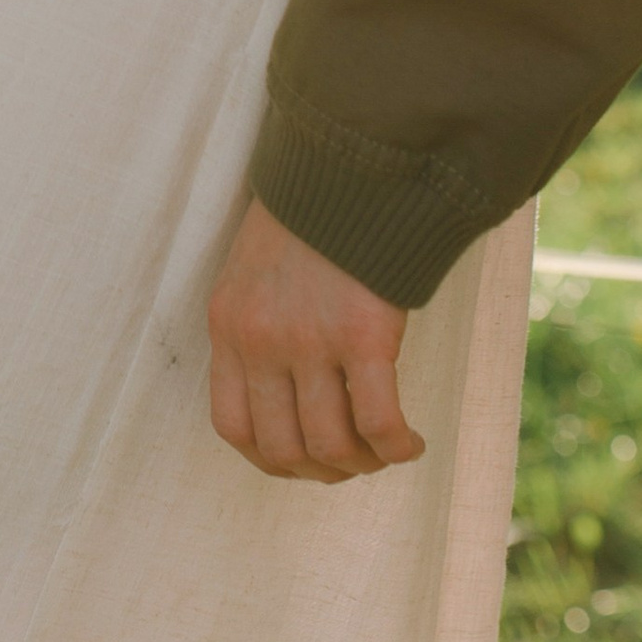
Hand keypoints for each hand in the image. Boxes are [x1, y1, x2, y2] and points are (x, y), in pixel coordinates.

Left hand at [207, 198, 422, 481]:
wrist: (346, 169)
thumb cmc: (306, 222)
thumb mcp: (253, 275)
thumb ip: (258, 332)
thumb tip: (284, 397)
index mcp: (228, 327)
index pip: (233, 426)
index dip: (272, 460)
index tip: (305, 462)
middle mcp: (260, 341)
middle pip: (283, 449)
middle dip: (323, 471)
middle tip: (354, 462)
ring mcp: (309, 341)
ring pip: (330, 446)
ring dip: (363, 464)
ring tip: (386, 451)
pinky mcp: (362, 336)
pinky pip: (378, 422)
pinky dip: (397, 447)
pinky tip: (413, 441)